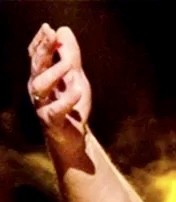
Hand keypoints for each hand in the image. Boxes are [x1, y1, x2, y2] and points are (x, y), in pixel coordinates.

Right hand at [26, 23, 91, 144]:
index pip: (36, 56)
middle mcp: (38, 89)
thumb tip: (63, 30)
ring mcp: (43, 105)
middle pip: (36, 67)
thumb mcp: (74, 77)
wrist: (73, 137)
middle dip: (43, 50)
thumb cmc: (71, 105)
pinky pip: (56, 110)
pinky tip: (78, 91)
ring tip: (69, 65)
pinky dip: (67, 100)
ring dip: (54, 73)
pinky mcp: (53, 121)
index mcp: (41, 76)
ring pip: (41, 87)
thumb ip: (70, 56)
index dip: (40, 42)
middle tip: (52, 37)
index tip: (48, 29)